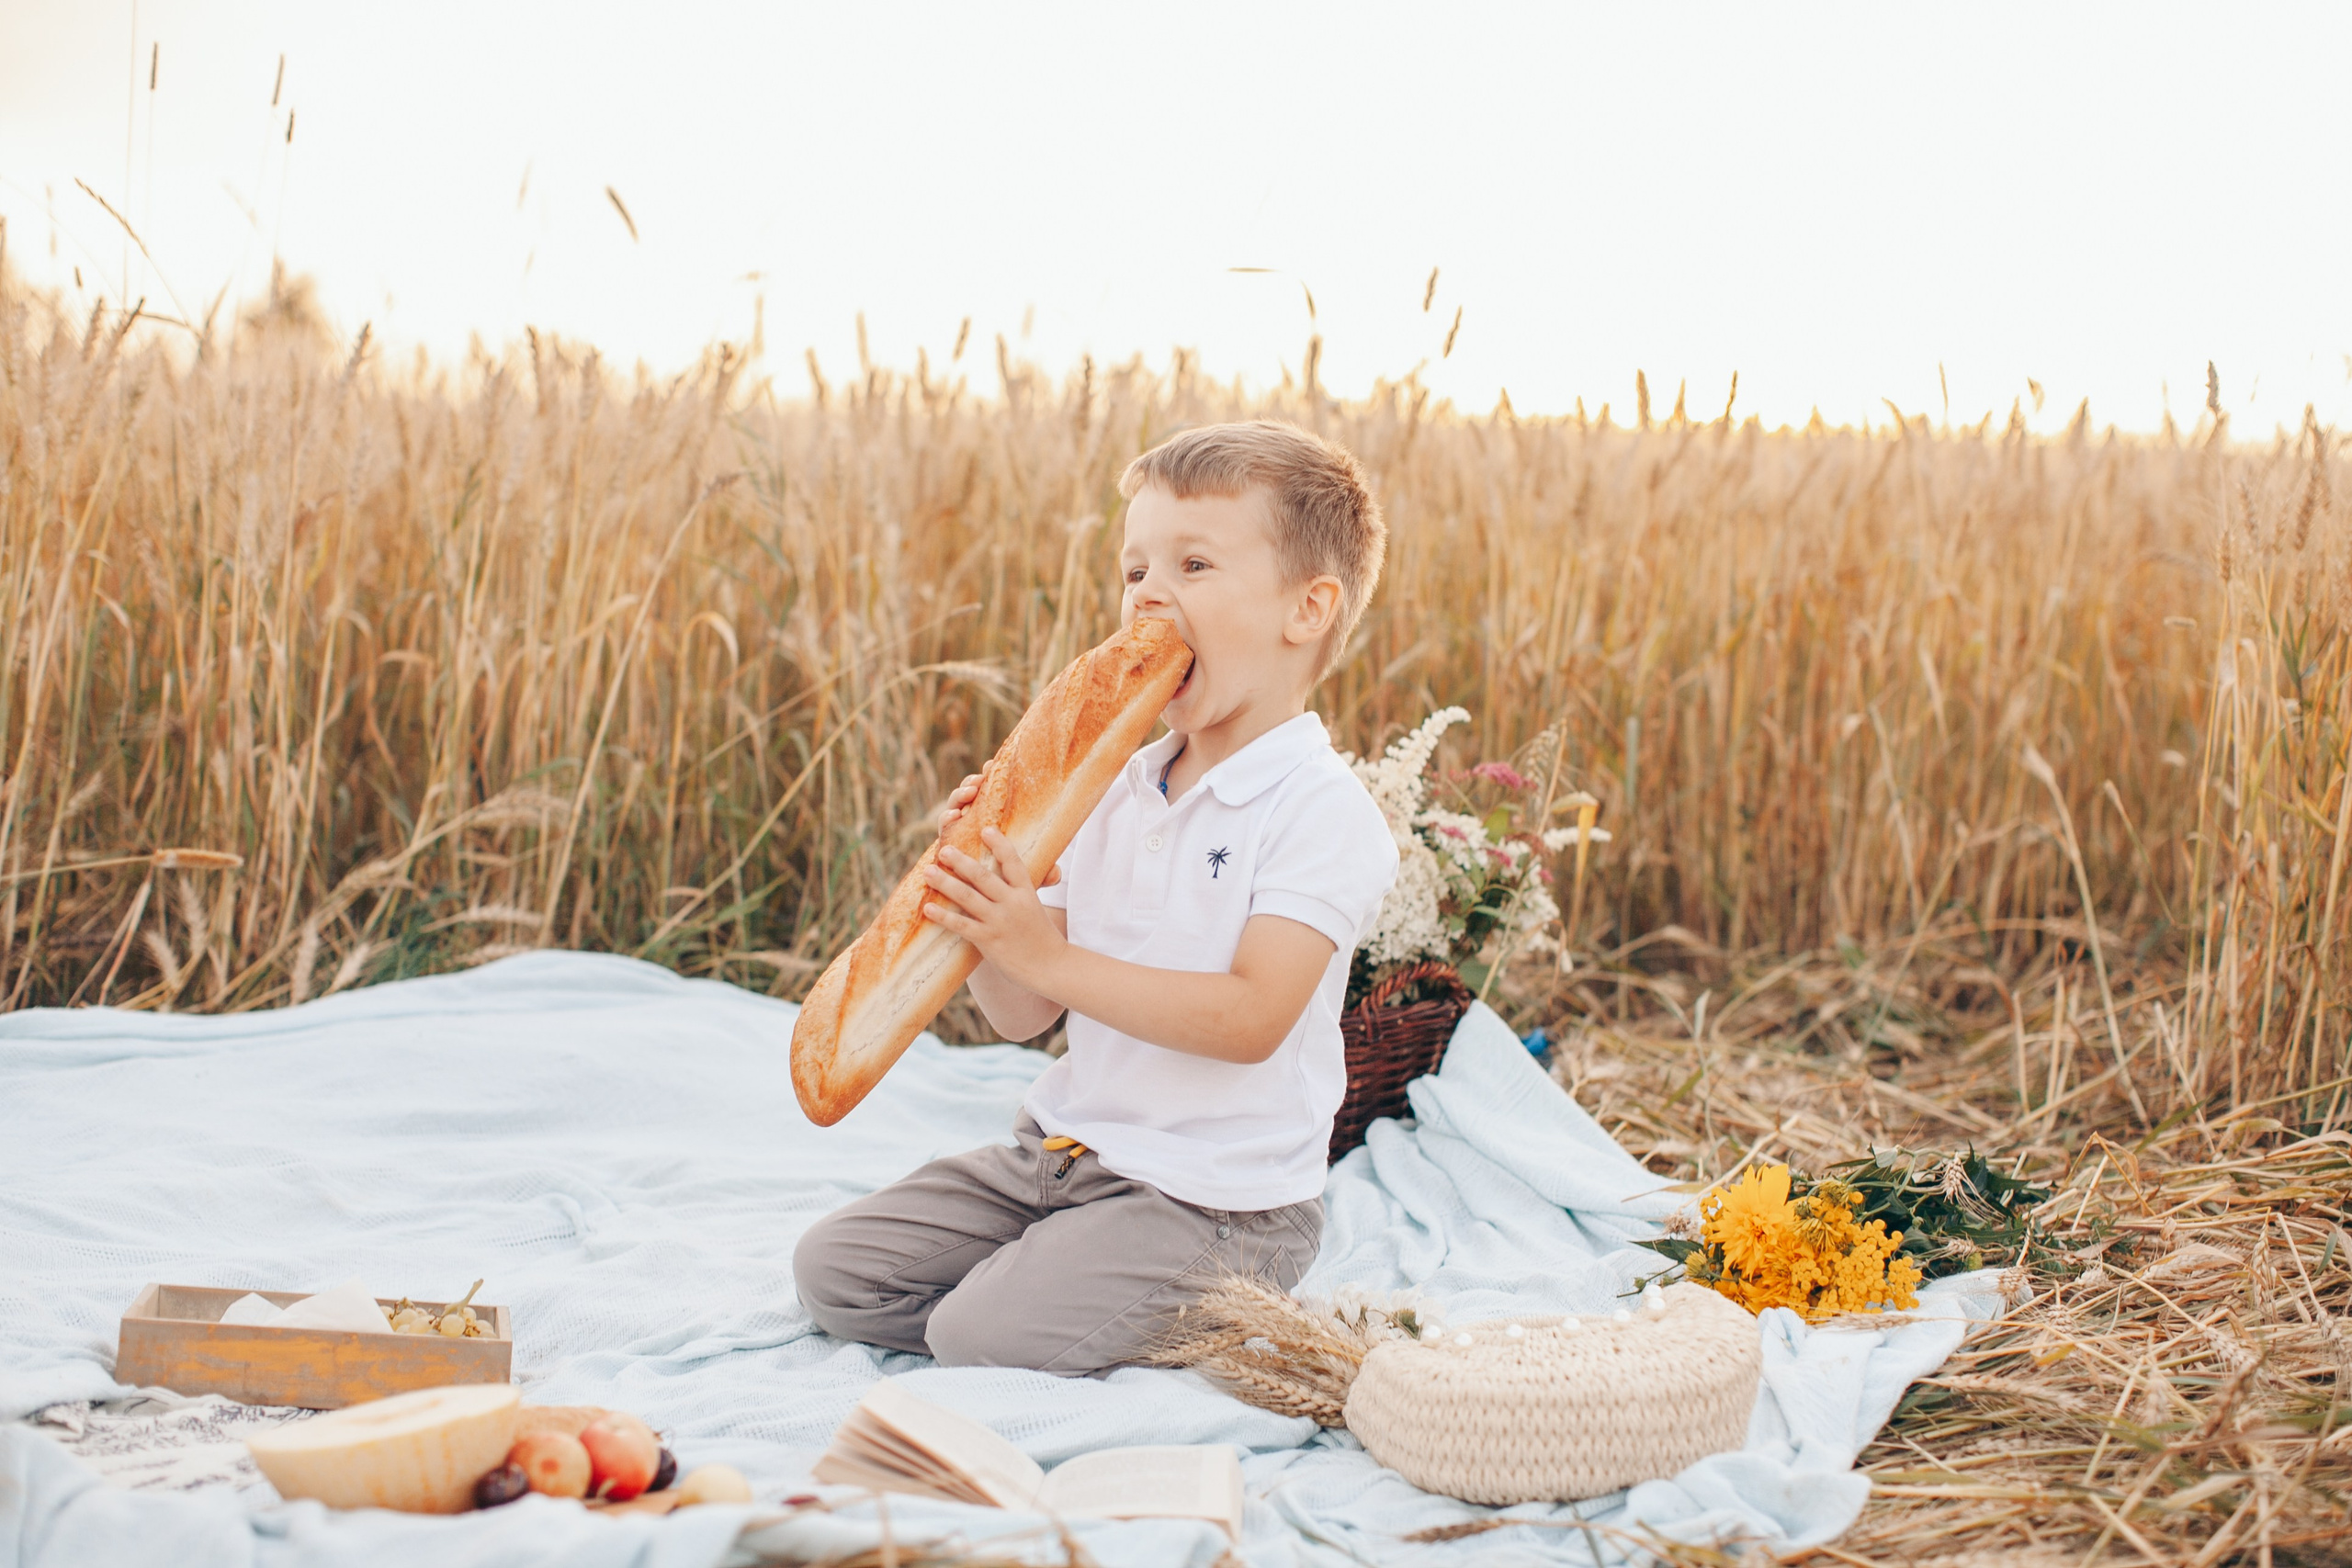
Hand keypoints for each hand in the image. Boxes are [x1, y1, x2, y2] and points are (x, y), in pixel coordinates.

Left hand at [921, 827, 1066, 990]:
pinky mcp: (988, 940)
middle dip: (961, 862)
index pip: (1013, 862)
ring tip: (928, 871)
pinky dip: (943, 917)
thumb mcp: (1034, 906)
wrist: (1051, 966)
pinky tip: (928, 908)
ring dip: (946, 883)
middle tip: (943, 849)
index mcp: (1026, 892)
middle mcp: (1013, 903)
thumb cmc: (1040, 936)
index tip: (985, 829)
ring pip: (968, 897)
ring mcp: (1000, 922)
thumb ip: (1021, 889)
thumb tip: (1013, 869)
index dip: (999, 844)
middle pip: (983, 877)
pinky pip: (961, 925)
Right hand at [935, 776, 1060, 886]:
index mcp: (991, 821)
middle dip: (972, 782)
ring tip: (969, 793)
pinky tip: (953, 817)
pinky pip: (944, 829)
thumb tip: (1058, 874)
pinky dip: (946, 819)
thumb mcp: (1026, 876)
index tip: (992, 764)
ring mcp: (958, 831)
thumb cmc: (1007, 883)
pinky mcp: (947, 843)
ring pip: (954, 806)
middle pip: (969, 795)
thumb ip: (1042, 873)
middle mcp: (972, 822)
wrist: (986, 902)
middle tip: (979, 779)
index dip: (987, 776)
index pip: (988, 793)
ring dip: (959, 795)